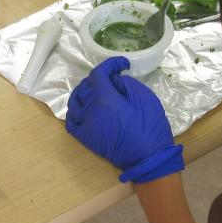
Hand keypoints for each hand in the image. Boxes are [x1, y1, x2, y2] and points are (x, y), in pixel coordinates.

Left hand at [66, 57, 183, 182]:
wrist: (149, 157)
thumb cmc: (150, 127)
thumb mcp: (145, 98)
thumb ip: (127, 84)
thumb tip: (114, 81)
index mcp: (105, 99)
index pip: (99, 74)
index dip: (110, 65)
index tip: (123, 65)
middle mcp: (90, 110)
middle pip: (85, 86)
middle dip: (99, 78)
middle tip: (114, 79)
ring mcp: (85, 125)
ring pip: (75, 102)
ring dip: (85, 92)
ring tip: (97, 91)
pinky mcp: (85, 138)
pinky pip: (71, 121)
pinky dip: (75, 111)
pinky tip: (85, 108)